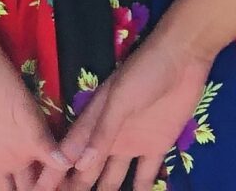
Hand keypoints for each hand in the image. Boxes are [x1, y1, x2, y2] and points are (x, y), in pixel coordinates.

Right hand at [59, 31, 212, 190]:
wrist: (183, 58)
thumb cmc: (143, 72)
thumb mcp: (119, 100)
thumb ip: (101, 132)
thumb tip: (78, 165)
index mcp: (93, 122)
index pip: (68, 153)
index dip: (53, 173)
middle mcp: (108, 137)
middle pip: (87, 170)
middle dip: (75, 188)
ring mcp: (132, 142)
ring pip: (112, 177)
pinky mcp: (156, 146)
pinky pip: (146, 175)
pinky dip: (141, 190)